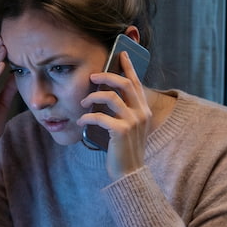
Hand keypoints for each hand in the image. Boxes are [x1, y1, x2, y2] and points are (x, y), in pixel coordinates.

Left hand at [82, 51, 151, 178]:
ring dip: (93, 97)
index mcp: (144, 110)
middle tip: (93, 76)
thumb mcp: (129, 127)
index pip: (136, 83)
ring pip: (112, 97)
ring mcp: (133, 122)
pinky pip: (101, 117)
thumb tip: (107, 95)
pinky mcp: (121, 132)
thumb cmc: (125, 149)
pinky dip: (88, 117)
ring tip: (83, 101)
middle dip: (107, 75)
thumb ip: (124, 111)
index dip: (128, 67)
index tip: (121, 54)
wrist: (130, 173)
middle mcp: (142, 113)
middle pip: (125, 84)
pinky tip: (81, 121)